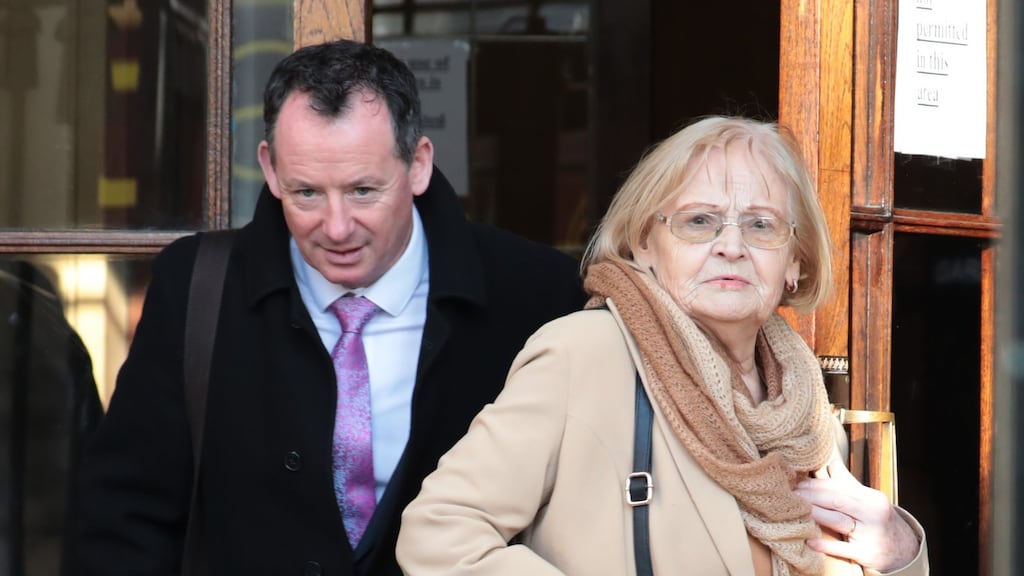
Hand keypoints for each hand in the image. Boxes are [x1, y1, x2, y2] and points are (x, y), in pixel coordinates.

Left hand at [794, 456, 919, 572]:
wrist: (902, 549)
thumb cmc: (876, 520)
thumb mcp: (866, 500)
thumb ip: (846, 482)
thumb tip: (830, 461)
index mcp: (870, 497)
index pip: (838, 487)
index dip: (814, 485)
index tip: (796, 484)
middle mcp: (873, 513)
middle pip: (836, 501)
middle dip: (810, 497)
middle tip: (789, 495)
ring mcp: (870, 534)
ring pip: (838, 521)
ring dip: (814, 514)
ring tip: (794, 511)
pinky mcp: (866, 554)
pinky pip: (843, 549)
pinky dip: (825, 545)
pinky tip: (809, 540)